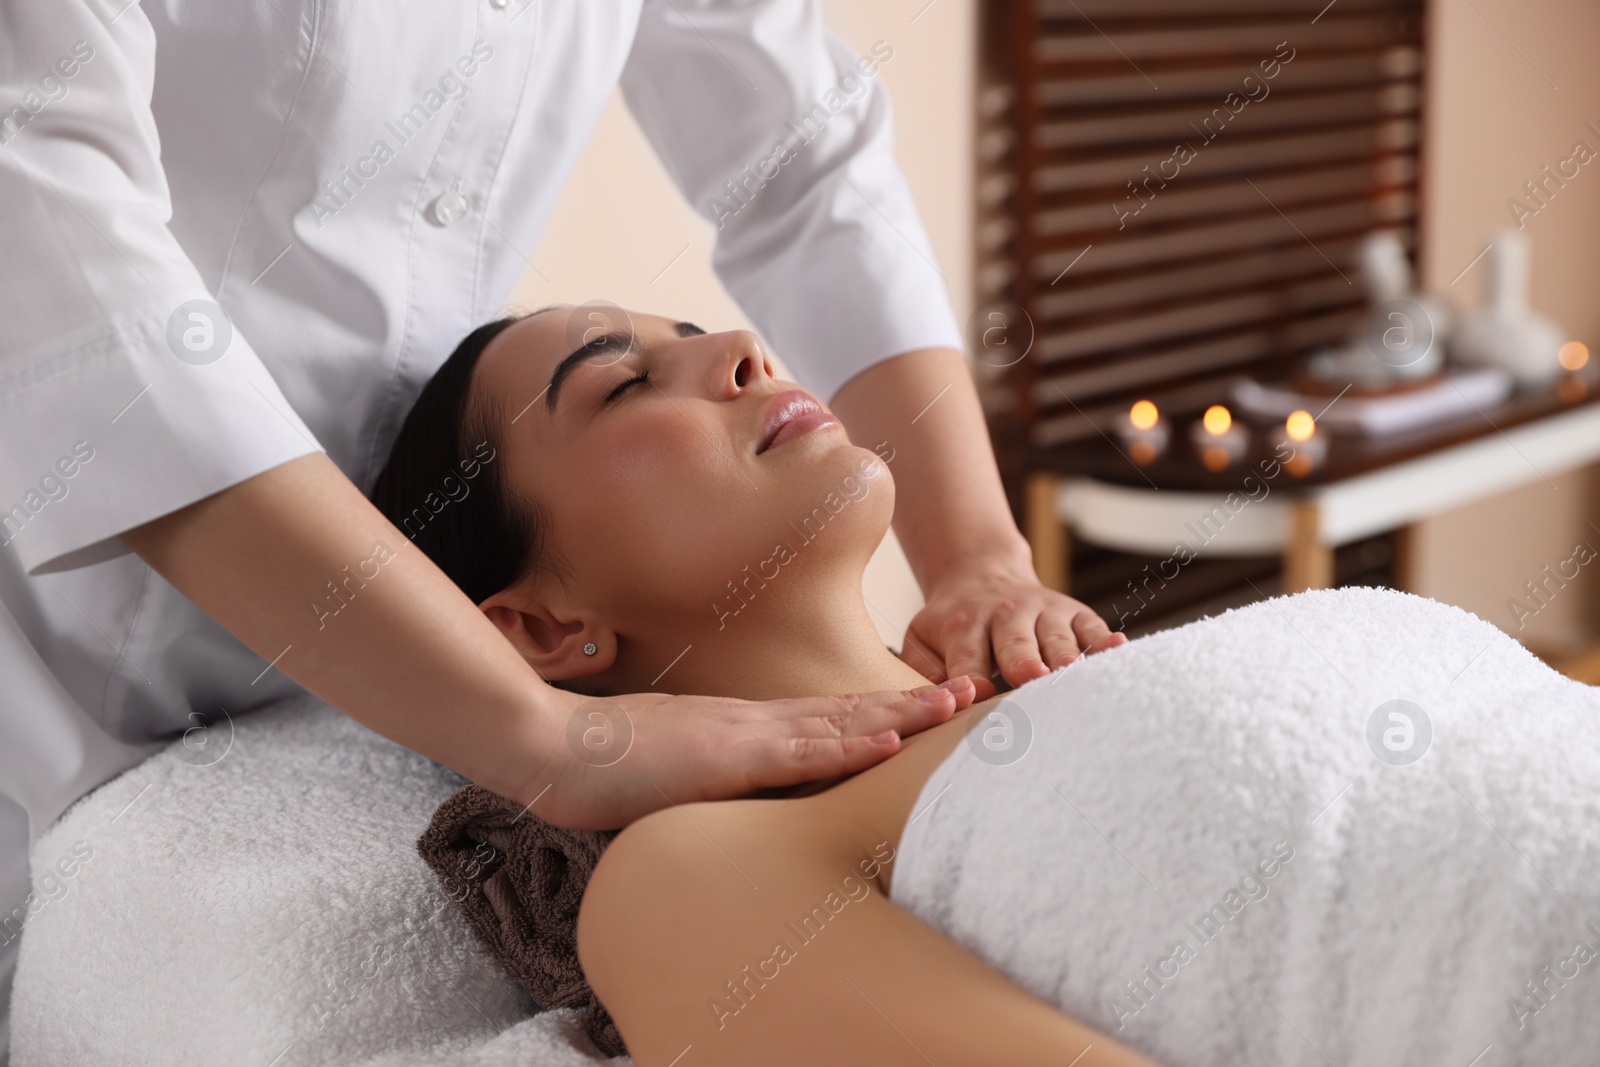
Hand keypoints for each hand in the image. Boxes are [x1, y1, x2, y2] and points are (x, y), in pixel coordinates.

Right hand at [532, 678, 976, 829]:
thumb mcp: (670, 769)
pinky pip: (799, 755)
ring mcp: (744, 737)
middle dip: (913, 706)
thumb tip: (729, 788)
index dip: (882, 713)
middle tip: (971, 693)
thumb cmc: (600, 762)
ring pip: (839, 726)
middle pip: (849, 714)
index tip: (928, 707)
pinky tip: (888, 745)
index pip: (828, 720)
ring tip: (955, 705)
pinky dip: (848, 749)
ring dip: (901, 718)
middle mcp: (755, 724)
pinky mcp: (726, 757)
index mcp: (744, 728)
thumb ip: (708, 774)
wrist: (551, 745)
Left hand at [899, 558, 1127, 699]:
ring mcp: (1044, 612)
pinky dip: (1104, 640)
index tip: (977, 692)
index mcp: (964, 625)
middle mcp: (1006, 615)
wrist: (982, 577)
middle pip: (1016, 643)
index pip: (967, 655)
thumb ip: (924, 673)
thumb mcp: (922, 641)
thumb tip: (940, 703)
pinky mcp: (1074, 613)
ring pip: (1056, 637)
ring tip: (1071, 672)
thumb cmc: (953, 627)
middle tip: (1031, 677)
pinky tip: (1118, 650)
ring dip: (1065, 656)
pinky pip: (1092, 627)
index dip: (971, 675)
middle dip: (1024, 661)